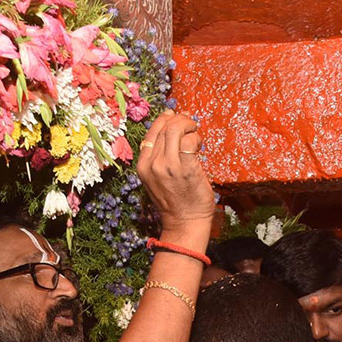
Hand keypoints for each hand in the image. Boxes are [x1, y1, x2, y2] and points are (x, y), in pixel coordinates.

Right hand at [134, 112, 214, 231]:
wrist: (184, 223)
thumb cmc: (175, 201)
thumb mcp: (157, 178)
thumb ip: (159, 157)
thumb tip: (170, 126)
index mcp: (143, 165)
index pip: (151, 131)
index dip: (165, 120)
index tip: (176, 117)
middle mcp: (153, 164)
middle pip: (165, 127)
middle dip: (180, 120)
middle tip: (191, 123)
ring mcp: (168, 166)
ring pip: (176, 130)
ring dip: (189, 126)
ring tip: (195, 133)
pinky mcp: (185, 169)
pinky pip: (189, 141)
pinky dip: (196, 138)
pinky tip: (199, 144)